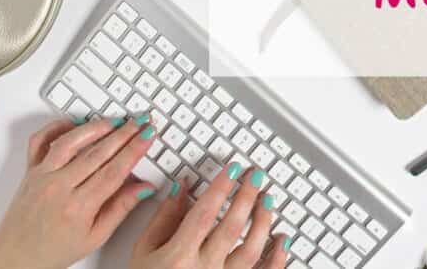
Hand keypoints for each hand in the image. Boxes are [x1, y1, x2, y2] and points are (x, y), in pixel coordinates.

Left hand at [0, 115, 158, 268]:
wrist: (14, 257)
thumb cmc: (53, 251)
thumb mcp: (95, 237)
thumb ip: (121, 208)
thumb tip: (145, 188)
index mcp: (78, 207)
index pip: (115, 170)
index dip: (135, 149)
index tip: (149, 135)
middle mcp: (58, 187)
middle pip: (98, 152)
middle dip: (125, 133)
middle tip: (141, 120)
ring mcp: (42, 176)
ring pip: (71, 141)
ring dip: (96, 127)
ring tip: (116, 120)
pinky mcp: (30, 170)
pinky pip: (40, 141)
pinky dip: (57, 127)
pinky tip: (75, 123)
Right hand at [129, 162, 287, 268]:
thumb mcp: (144, 251)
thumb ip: (164, 218)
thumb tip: (180, 187)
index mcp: (177, 257)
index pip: (205, 213)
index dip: (221, 187)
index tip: (233, 169)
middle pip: (232, 227)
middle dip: (246, 196)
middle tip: (255, 176)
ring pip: (251, 251)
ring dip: (263, 222)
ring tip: (267, 200)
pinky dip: (276, 258)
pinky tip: (282, 240)